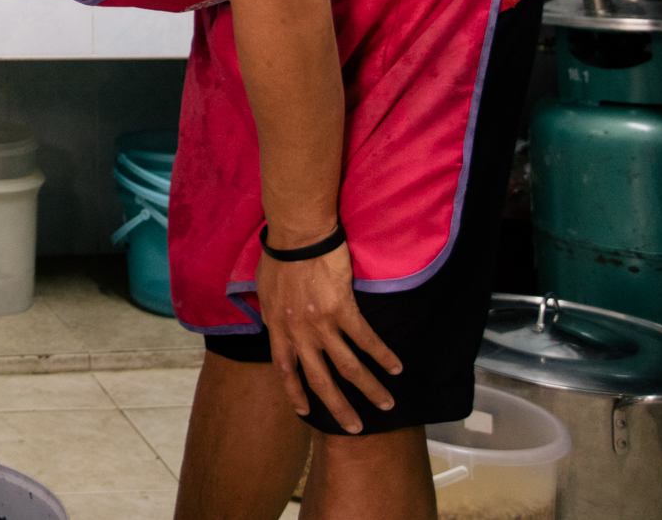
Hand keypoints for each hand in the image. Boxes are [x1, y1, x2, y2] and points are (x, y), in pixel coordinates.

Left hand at [255, 236, 401, 432]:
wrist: (297, 234)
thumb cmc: (279, 256)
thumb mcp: (265, 291)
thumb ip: (274, 314)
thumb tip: (278, 325)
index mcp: (277, 327)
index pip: (285, 369)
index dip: (295, 392)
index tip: (305, 411)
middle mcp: (298, 332)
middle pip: (320, 379)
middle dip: (339, 407)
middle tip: (355, 427)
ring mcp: (321, 323)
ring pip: (347, 366)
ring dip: (370, 388)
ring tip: (386, 403)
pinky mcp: (342, 309)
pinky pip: (366, 340)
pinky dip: (382, 356)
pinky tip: (396, 368)